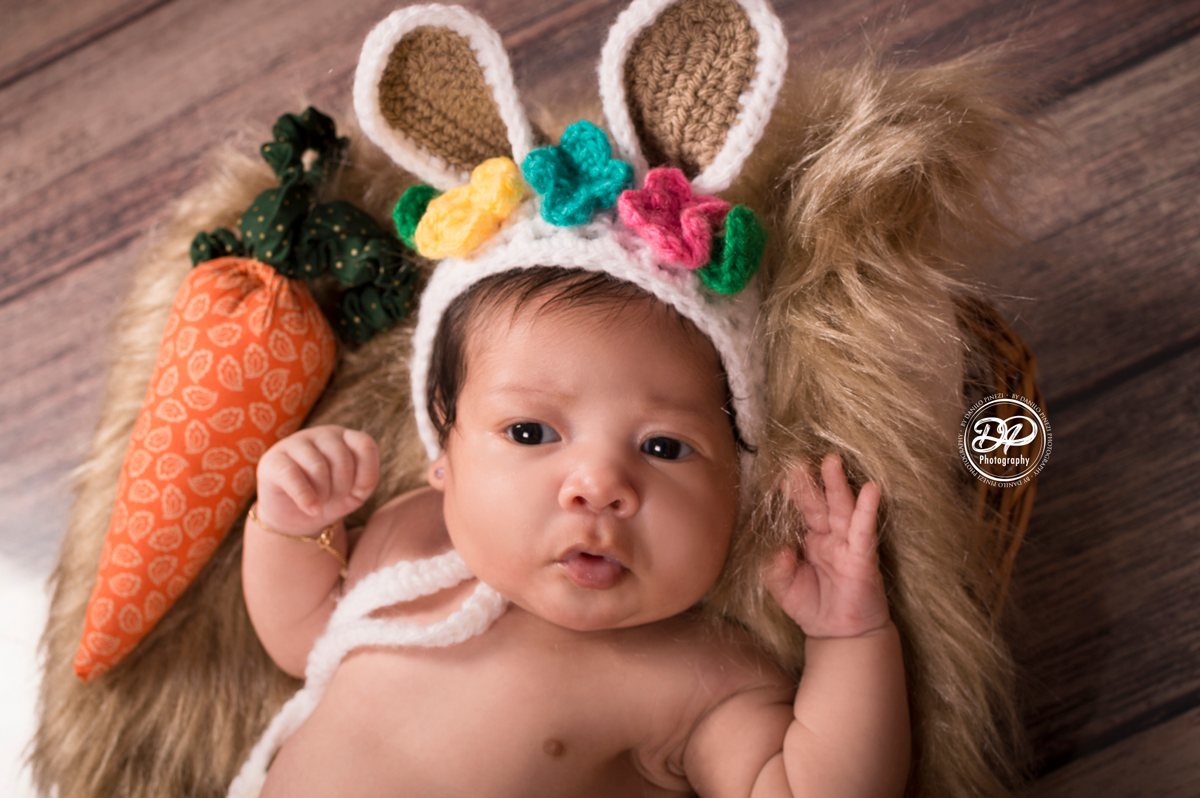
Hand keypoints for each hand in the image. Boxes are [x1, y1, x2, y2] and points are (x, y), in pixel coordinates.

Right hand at [254, 425, 378, 536]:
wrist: (295, 518)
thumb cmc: (329, 499)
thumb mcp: (355, 493)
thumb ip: (365, 483)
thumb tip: (359, 485)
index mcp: (344, 437)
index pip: (365, 445)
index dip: (366, 474)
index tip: (357, 493)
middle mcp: (321, 434)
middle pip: (342, 458)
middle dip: (342, 488)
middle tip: (333, 500)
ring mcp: (294, 443)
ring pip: (318, 467)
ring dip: (324, 494)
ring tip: (320, 503)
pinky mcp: (272, 460)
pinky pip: (292, 475)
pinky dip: (306, 497)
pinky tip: (311, 509)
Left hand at [763, 453, 890, 638]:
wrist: (839, 636)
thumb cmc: (811, 607)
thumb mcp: (782, 589)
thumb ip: (776, 569)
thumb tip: (781, 550)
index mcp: (808, 539)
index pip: (799, 511)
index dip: (793, 495)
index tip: (783, 478)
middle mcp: (828, 537)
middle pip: (819, 503)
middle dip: (810, 482)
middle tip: (799, 461)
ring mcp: (846, 545)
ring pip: (842, 510)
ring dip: (838, 485)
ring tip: (831, 462)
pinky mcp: (863, 557)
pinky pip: (865, 531)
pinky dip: (868, 510)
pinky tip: (871, 489)